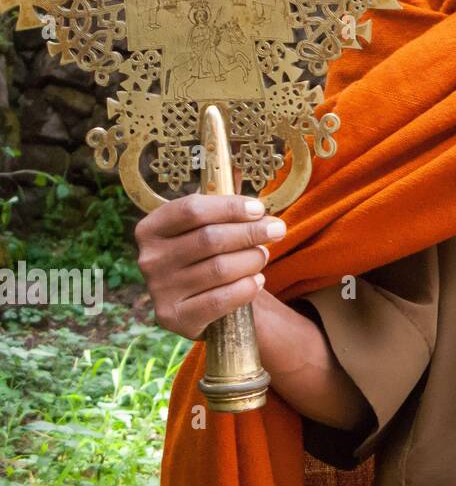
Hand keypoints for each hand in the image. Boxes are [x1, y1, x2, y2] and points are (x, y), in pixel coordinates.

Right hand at [134, 166, 285, 339]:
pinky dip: (246, 288)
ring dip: (252, 260)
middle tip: (278, 230)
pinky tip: (256, 281)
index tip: (260, 208)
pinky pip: (220, 299)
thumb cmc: (209, 255)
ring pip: (219, 268)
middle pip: (210, 239)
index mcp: (151, 228)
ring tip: (264, 255)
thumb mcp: (209, 226)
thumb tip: (239, 167)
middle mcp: (148, 259)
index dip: (231, 207)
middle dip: (251, 233)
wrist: (203, 305)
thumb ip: (221, 202)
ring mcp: (158, 291)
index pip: (192, 210)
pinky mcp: (173, 318)